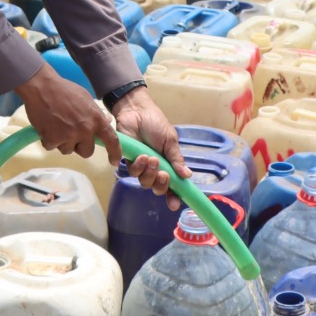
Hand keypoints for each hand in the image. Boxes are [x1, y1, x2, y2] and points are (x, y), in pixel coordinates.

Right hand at [16, 63, 120, 164]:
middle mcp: (84, 130)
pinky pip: (52, 147)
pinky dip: (48, 140)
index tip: (114, 161)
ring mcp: (68, 136)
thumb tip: (106, 122)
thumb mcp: (86, 99)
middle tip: (72, 135)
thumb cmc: (65, 90)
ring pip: (68, 150)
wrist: (42, 87)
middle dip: (80, 146)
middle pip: (87, 152)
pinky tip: (46, 126)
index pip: (111, 140)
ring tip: (56, 126)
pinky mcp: (52, 140)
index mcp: (96, 119)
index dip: (114, 153)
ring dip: (63, 142)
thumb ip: (96, 114)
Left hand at [109, 86, 190, 210]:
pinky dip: (139, 166)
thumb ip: (177, 159)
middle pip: (158, 188)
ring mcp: (141, 166)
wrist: (136, 111)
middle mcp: (155, 168)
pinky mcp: (127, 161)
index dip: (174, 196)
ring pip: (145, 182)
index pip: (172, 185)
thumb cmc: (155, 123)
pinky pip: (133, 172)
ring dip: (150, 173)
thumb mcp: (170, 141)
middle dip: (161, 184)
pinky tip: (142, 156)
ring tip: (152, 159)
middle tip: (164, 174)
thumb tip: (187, 176)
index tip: (175, 204)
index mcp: (168, 164)